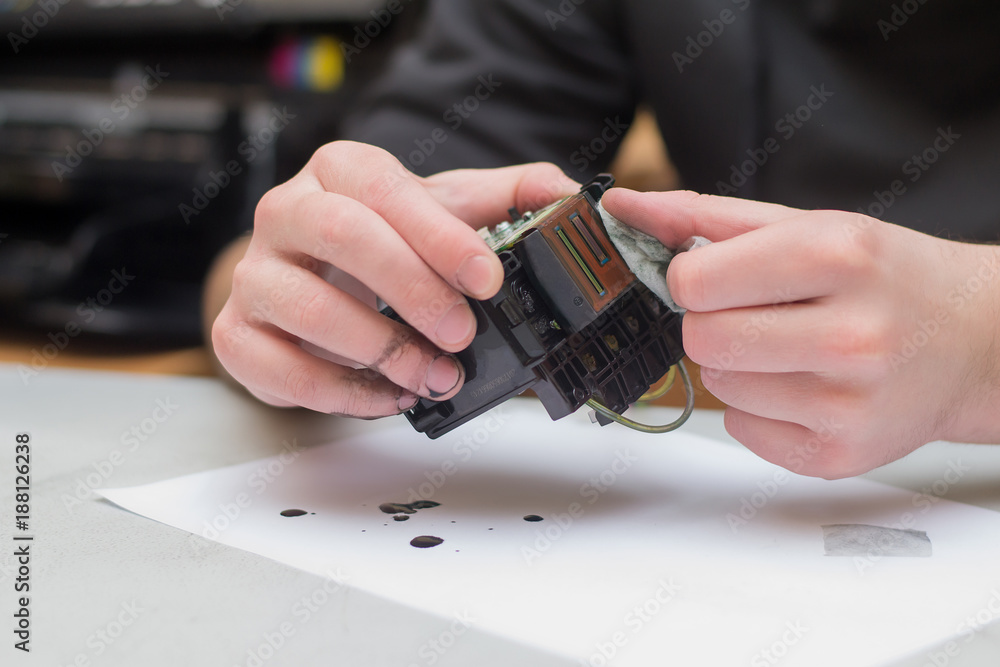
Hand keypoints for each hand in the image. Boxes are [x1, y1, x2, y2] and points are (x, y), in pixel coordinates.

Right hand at [212, 141, 578, 416]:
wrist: (310, 285)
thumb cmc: (381, 244)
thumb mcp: (443, 214)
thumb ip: (503, 200)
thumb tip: (565, 193)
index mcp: (338, 172)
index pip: (384, 189)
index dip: (438, 236)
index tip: (488, 279)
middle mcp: (285, 213)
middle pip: (341, 235)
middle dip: (411, 289)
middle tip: (462, 333)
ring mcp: (254, 276)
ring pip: (307, 306)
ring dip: (383, 350)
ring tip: (436, 376)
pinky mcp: (236, 336)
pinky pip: (283, 370)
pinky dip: (344, 394)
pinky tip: (391, 397)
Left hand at [602, 188, 999, 477]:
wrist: (972, 342)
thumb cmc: (885, 276)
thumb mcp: (807, 226)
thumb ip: (704, 216)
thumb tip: (622, 205)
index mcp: (837, 256)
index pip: (694, 281)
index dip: (693, 279)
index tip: (718, 278)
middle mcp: (849, 333)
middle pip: (699, 339)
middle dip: (711, 324)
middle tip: (756, 315)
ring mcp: (847, 403)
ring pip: (716, 386)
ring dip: (736, 366)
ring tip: (792, 350)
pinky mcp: (838, 454)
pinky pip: (740, 428)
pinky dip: (757, 408)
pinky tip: (805, 387)